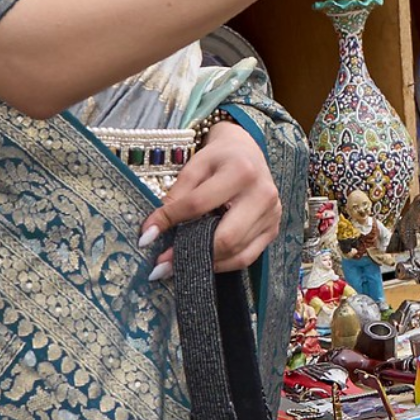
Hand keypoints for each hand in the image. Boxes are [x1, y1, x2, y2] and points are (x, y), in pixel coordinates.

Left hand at [141, 118, 281, 276]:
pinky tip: (204, 263)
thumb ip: (177, 195)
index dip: (170, 221)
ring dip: (205, 263)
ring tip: (177, 267)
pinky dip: (222, 265)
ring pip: (237, 253)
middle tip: (162, 265)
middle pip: (226, 237)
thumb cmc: (220, 159)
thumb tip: (154, 230)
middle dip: (191, 253)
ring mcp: (272, 215)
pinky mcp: (273, 229)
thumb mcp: (196, 166)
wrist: (249, 152)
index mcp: (241, 171)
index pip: (199, 204)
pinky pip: (246, 257)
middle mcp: (262, 195)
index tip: (146, 236)